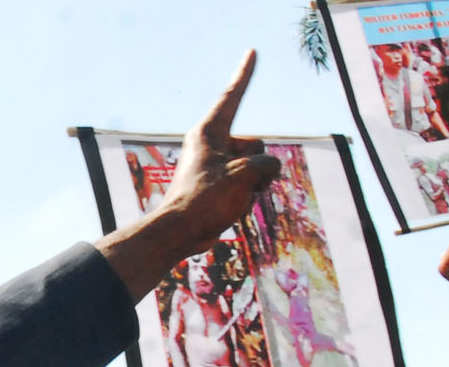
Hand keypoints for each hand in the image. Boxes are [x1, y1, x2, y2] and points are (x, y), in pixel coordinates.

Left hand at [96, 52, 281, 297]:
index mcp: (209, 131)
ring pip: (254, 168)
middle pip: (255, 145)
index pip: (232, 95)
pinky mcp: (219, 183)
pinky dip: (246, 196)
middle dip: (257, 167)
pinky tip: (230, 208)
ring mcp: (217, 164)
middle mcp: (212, 143)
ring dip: (253, 185)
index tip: (252, 52)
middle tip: (234, 184)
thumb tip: (267, 172)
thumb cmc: (206, 200)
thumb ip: (266, 165)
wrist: (181, 232)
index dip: (244, 74)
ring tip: (231, 199)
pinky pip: (246, 183)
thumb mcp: (245, 176)